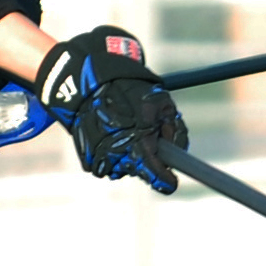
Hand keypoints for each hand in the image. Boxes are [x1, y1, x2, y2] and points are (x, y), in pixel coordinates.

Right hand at [36, 25, 187, 193]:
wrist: (88, 83)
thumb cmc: (129, 90)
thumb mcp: (162, 103)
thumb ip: (175, 129)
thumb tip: (178, 151)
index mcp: (140, 144)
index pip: (157, 175)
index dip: (166, 181)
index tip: (171, 182)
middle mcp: (120, 156)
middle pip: (140, 172)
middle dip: (146, 161)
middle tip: (145, 139)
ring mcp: (102, 159)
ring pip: (122, 169)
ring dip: (127, 157)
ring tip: (125, 131)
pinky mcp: (89, 160)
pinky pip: (106, 165)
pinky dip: (111, 154)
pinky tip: (110, 134)